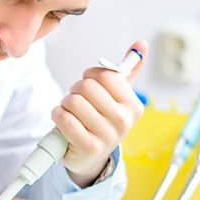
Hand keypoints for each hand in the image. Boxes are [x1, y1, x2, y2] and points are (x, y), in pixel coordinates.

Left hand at [52, 40, 147, 186]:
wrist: (91, 156)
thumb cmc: (102, 119)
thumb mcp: (117, 96)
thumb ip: (128, 70)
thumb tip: (141, 43)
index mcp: (133, 106)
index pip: (106, 75)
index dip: (90, 75)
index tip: (89, 84)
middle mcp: (124, 121)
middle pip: (87, 86)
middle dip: (75, 90)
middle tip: (78, 100)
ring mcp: (107, 136)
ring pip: (73, 101)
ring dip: (64, 103)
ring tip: (71, 112)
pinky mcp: (88, 147)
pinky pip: (64, 119)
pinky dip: (57, 115)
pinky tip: (63, 121)